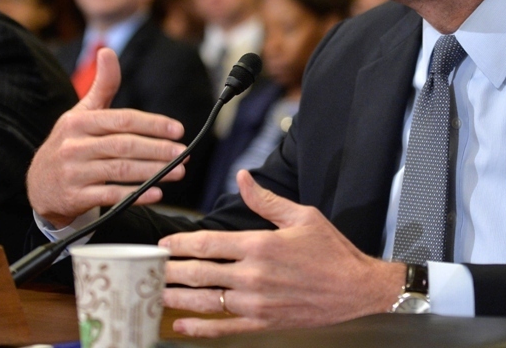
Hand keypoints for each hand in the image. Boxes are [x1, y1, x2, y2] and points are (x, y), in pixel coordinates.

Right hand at [27, 48, 187, 227]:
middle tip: (184, 153)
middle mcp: (74, 146)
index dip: (153, 124)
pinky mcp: (74, 196)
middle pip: (124, 146)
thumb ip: (102, 85)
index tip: (178, 130)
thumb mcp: (82, 113)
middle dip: (158, 150)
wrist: (38, 186)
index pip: (122, 120)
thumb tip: (108, 50)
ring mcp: (73, 173)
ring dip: (153, 172)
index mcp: (79, 122)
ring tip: (179, 171)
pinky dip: (135, 195)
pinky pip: (110, 196)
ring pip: (120, 171)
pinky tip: (156, 193)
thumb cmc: (70, 143)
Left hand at [160, 170, 405, 335]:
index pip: (208, 244)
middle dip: (170, 270)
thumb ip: (265, 200)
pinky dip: (198, 328)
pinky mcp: (263, 323)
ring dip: (176, 297)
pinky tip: (181, 326)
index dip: (180, 244)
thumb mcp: (302, 216)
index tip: (163, 244)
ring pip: (205, 301)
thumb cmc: (332, 250)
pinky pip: (223, 328)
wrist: (356, 289)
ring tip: (154, 293)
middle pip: (199, 273)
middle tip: (148, 268)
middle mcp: (253, 276)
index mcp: (260, 245)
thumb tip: (242, 178)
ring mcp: (256, 304)